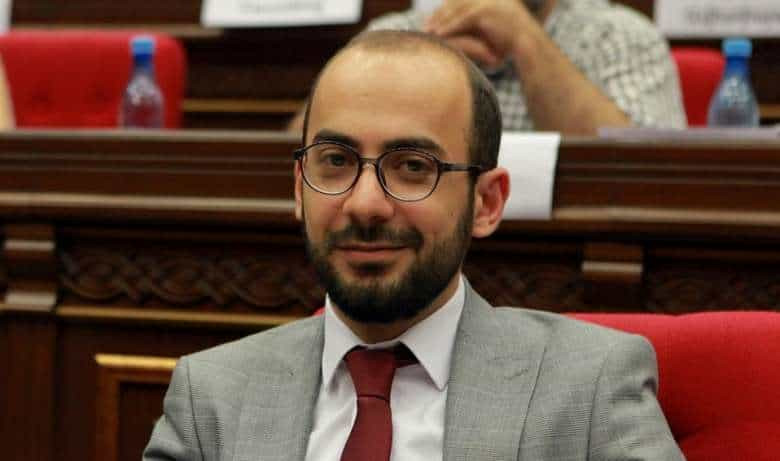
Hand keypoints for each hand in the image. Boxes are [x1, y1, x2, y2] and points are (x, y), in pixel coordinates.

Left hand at [423, 0, 538, 61]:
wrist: (529, 45)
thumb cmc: (511, 44)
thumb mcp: (488, 32)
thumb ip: (471, 28)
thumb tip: (451, 32)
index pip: (461, 1)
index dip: (445, 10)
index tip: (431, 21)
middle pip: (456, 2)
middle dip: (439, 14)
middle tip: (425, 26)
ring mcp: (488, 0)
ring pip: (457, 9)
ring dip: (440, 20)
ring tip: (428, 31)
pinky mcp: (486, 10)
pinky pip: (462, 19)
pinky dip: (449, 27)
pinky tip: (439, 35)